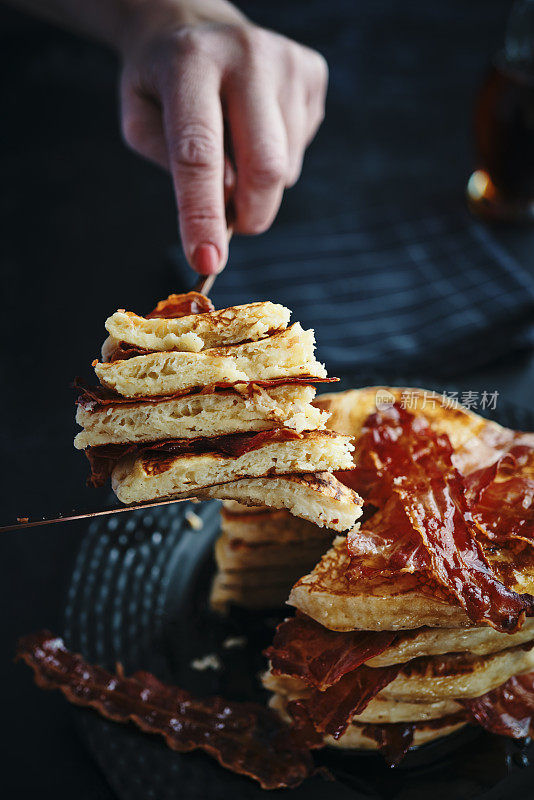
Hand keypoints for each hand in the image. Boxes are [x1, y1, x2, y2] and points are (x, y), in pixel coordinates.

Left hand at [119, 0, 327, 273]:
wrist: (194, 24)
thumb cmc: (161, 85)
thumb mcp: (140, 120)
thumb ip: (175, 163)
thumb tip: (228, 203)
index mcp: (190, 62)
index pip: (199, 153)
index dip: (202, 214)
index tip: (205, 262)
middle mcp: (247, 54)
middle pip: (264, 166)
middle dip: (249, 214)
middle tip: (230, 224)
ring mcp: (288, 62)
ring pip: (285, 168)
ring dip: (257, 185)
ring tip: (232, 146)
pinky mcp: (313, 73)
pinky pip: (300, 150)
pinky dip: (277, 161)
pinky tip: (254, 127)